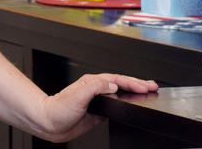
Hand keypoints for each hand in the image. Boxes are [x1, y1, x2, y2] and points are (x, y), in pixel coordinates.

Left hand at [38, 74, 157, 141]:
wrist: (48, 122)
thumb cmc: (58, 108)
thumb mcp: (77, 95)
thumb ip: (95, 87)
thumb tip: (113, 85)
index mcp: (91, 83)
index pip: (117, 80)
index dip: (133, 82)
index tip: (146, 86)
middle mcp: (95, 89)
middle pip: (121, 83)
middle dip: (138, 84)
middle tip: (152, 86)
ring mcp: (97, 100)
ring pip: (120, 93)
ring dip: (134, 92)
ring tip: (147, 92)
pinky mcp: (97, 112)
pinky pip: (116, 105)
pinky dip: (126, 103)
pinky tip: (132, 105)